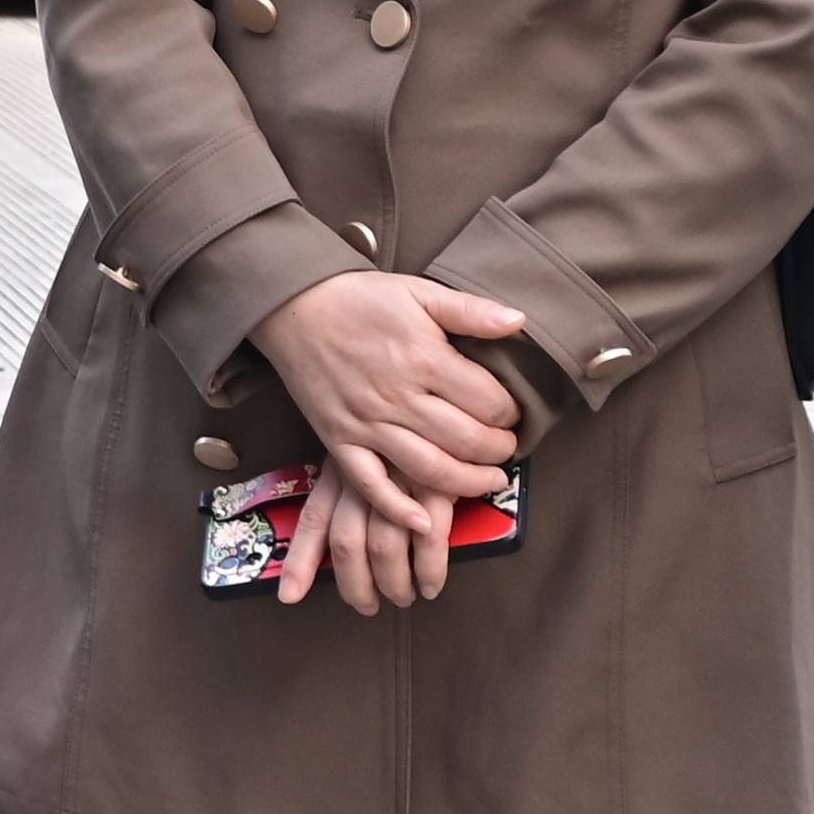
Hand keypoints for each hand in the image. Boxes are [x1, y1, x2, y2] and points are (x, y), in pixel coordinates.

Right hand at [243, 270, 530, 614]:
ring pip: (430, 469)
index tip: (510, 412)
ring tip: (487, 481)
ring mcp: (366, 423)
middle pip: (468, 441)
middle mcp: (398, 397)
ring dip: (468, 483)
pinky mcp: (339, 439)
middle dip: (498, 450)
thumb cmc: (359, 299)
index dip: (511, 412)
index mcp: (424, 359)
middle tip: (504, 447)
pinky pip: (370, 484)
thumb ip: (471, 310)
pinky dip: (397, 508)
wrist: (293, 306)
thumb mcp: (419, 292)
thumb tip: (520, 321)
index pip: (490, 403)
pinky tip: (423, 521)